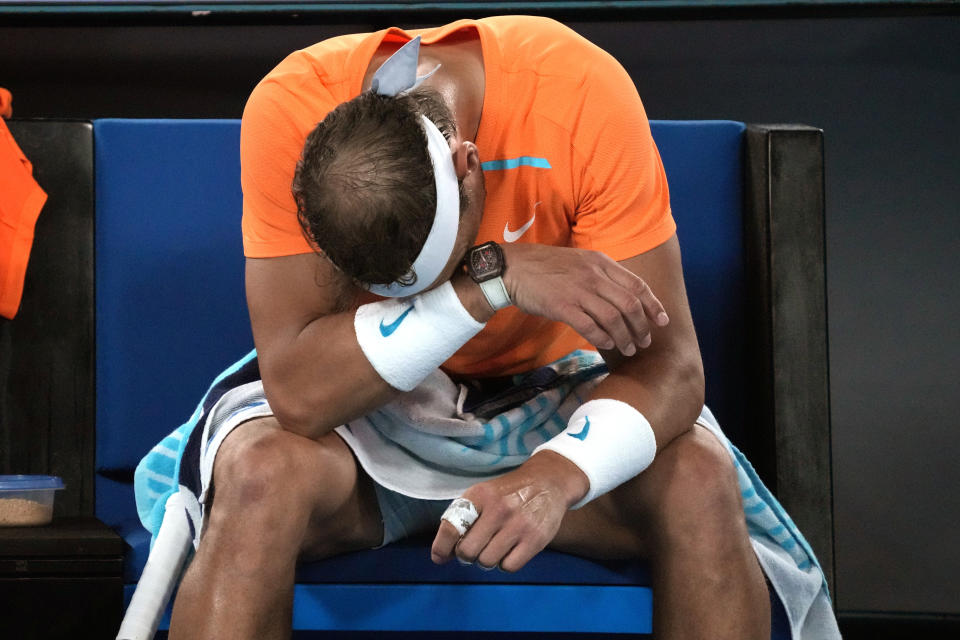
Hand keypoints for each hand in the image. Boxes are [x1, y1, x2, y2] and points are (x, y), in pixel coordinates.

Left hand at [431, 451, 586, 571]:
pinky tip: (509, 551)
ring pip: (487, 561)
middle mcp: (498, 509)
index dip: (441, 547)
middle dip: (467, 555)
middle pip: (467, 551)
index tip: (440, 557)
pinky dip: (505, 564)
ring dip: (486, 560)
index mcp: (480, 495)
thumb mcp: (484, 493)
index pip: (451, 527)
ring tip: (494, 547)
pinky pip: (508, 567)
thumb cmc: (509, 492)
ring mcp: (519, 525)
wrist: (549, 483)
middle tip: (475, 549)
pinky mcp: (536, 539)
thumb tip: (441, 554)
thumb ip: (463, 518)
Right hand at [502, 243, 668, 355]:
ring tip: (628, 349)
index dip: (653, 305)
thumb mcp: (579, 262)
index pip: (637, 284)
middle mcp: (594, 275)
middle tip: (644, 341)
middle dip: (641, 326)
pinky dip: (602, 338)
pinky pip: (590, 326)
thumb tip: (622, 298)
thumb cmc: (545, 268)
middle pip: (629, 304)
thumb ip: (601, 276)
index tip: (662, 321)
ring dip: (624, 337)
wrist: (513, 268)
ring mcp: (578, 291)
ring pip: (613, 317)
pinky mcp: (562, 306)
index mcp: (601, 263)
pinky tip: (607, 345)